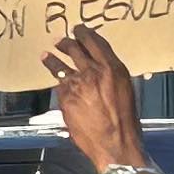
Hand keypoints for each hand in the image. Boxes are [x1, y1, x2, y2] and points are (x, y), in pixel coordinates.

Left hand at [45, 27, 149, 173]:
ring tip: (47, 53)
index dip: (85, 33)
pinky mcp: (66, 97)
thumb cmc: (126, 121)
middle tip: (60, 39)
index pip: (96, 42)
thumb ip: (111, 76)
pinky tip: (52, 78)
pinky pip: (59, 84)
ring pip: (61, 64)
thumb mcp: (126, 91)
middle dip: (66, 42)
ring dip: (53, 57)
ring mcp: (78, 84)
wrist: (115, 144)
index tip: (79, 29)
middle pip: (75, 48)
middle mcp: (94, 71)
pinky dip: (56, 80)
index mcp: (114, 68)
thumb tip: (100, 69)